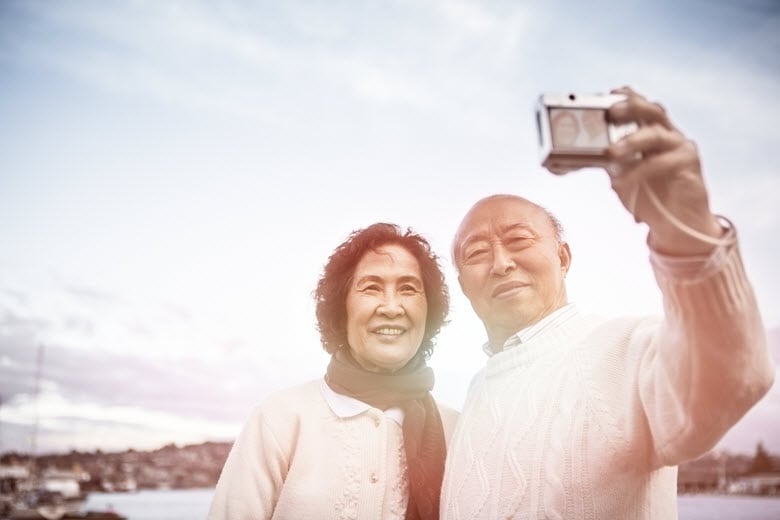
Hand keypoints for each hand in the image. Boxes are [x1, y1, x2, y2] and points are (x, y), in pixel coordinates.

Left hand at [606, 86, 722, 255]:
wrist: (676, 221)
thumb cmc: (648, 195)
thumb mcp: (620, 175)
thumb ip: (602, 162)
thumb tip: (559, 162)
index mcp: (650, 131)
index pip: (639, 105)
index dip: (626, 96)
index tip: (610, 93)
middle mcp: (667, 133)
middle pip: (651, 110)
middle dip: (631, 107)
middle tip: (611, 112)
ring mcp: (679, 147)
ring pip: (655, 134)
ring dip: (631, 141)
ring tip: (611, 152)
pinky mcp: (688, 164)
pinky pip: (662, 163)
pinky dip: (639, 171)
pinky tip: (623, 182)